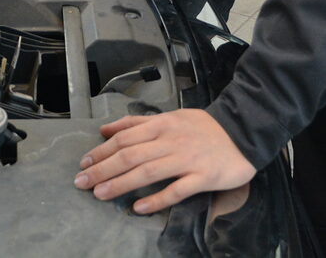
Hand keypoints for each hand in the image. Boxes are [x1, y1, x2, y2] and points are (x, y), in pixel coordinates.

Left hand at [73, 110, 255, 214]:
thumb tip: (106, 129)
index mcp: (162, 124)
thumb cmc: (203, 127)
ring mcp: (187, 159)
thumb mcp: (170, 117)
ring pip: (148, 172)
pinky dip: (156, 199)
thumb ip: (137, 124)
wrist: (244, 133)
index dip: (102, 151)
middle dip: (103, 169)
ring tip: (100, 194)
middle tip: (82, 183)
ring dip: (121, 184)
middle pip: (131, 155)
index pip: (125, 138)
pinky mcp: (202, 177)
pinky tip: (139, 208)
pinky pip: (176, 190)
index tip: (83, 163)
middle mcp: (171, 140)